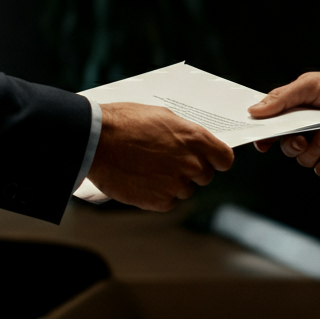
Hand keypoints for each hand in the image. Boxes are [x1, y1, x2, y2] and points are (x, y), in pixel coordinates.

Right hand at [86, 102, 233, 211]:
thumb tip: (194, 144)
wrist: (95, 140)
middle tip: (168, 163)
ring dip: (173, 184)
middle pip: (205, 176)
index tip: (210, 162)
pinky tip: (143, 181)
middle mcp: (190, 163)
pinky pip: (169, 202)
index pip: (224, 158)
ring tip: (149, 169)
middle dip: (191, 171)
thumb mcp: (162, 116)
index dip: (217, 161)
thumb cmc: (124, 123)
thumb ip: (184, 133)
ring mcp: (176, 184)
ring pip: (186, 190)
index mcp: (194, 139)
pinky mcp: (159, 201)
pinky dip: (158, 195)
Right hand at [248, 70, 319, 176]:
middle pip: (287, 149)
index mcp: (296, 114)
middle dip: (293, 145)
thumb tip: (254, 111)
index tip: (262, 142)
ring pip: (305, 161)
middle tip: (304, 137)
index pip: (272, 130)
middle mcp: (307, 132)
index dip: (264, 138)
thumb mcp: (310, 85)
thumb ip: (281, 98)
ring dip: (318, 148)